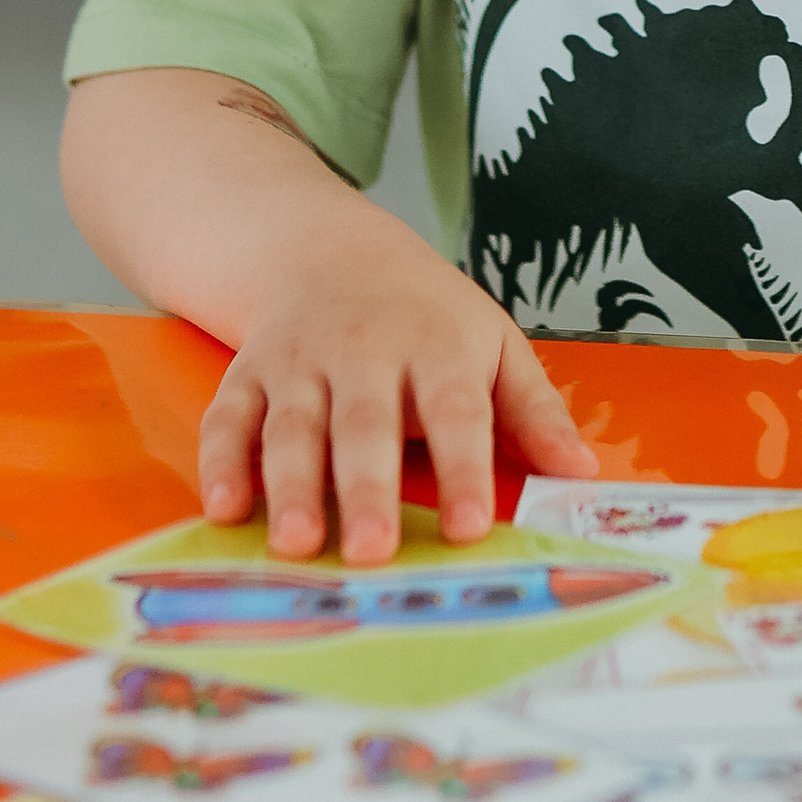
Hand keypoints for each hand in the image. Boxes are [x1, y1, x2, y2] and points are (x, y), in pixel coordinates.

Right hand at [196, 191, 594, 566]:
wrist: (329, 251)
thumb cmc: (426, 316)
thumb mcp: (493, 344)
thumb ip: (533, 410)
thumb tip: (580, 471)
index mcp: (435, 345)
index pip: (455, 410)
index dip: (463, 468)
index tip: (469, 527)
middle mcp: (363, 352)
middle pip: (366, 423)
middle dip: (367, 488)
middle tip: (372, 550)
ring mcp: (299, 362)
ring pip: (293, 426)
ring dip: (292, 486)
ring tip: (298, 545)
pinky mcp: (248, 374)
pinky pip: (229, 419)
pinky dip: (221, 464)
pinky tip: (227, 511)